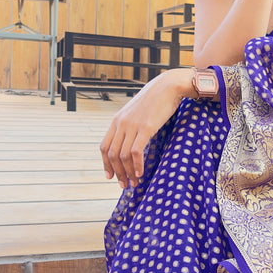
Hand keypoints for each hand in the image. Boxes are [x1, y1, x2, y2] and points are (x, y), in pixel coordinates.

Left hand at [100, 68, 192, 188]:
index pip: (104, 146)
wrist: (168, 86)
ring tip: (134, 182)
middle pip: (112, 154)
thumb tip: (131, 140)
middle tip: (124, 185)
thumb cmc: (156, 100)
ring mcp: (132, 125)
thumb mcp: (137, 112)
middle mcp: (121, 123)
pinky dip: (137, 165)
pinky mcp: (145, 128)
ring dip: (128, 172)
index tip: (110, 176)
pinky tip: (141, 173)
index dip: (106, 164)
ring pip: (123, 155)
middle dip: (117, 172)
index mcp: (117, 120)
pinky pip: (136, 152)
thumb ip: (130, 124)